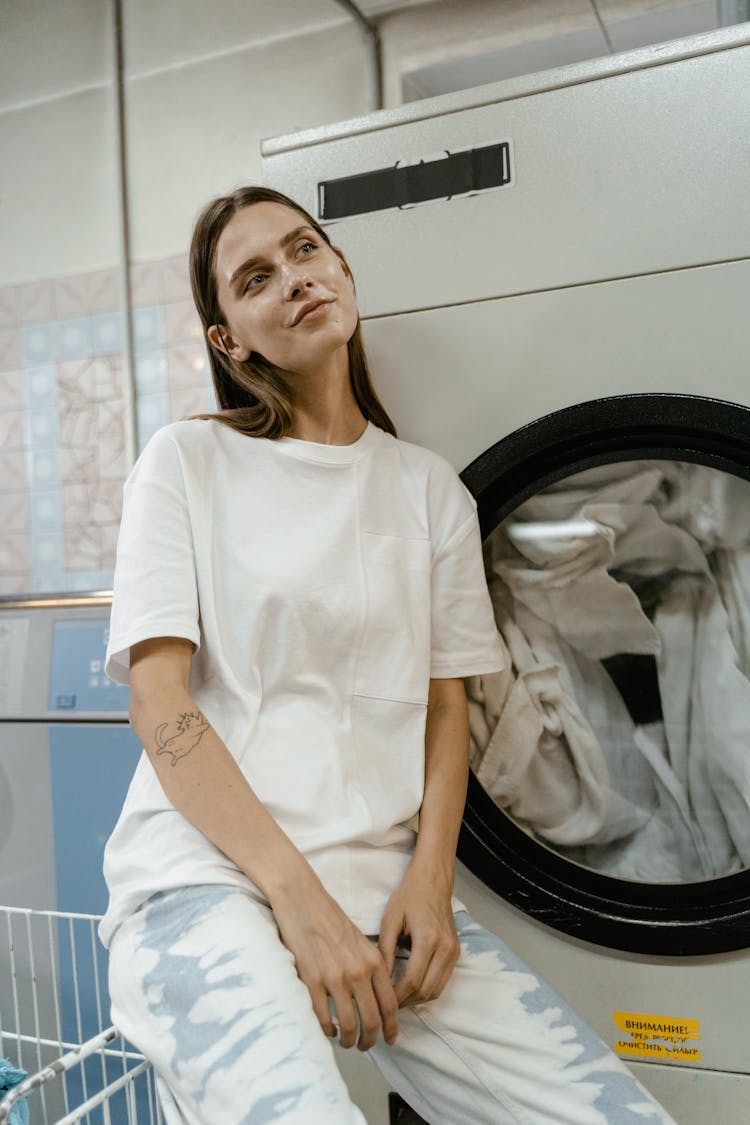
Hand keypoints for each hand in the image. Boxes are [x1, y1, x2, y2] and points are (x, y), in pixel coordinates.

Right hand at [270, 878, 398, 1050]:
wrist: (303, 901)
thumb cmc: (330, 919)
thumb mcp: (360, 941)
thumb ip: (371, 968)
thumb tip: (376, 1000)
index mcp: (373, 960)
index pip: (390, 1004)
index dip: (392, 1028)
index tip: (391, 1039)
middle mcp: (358, 971)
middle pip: (372, 1020)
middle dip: (370, 1040)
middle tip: (366, 1047)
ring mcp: (334, 977)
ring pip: (349, 1025)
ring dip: (349, 1040)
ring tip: (347, 1042)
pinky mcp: (311, 980)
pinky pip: (323, 1018)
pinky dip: (327, 1031)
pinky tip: (328, 1030)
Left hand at [378, 863, 459, 1007]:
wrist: (433, 881)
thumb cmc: (409, 896)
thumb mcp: (390, 920)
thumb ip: (385, 951)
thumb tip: (380, 980)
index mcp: (428, 939)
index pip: (412, 980)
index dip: (396, 996)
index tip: (381, 1001)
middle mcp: (445, 948)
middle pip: (426, 990)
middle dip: (406, 1002)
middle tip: (386, 1006)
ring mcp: (453, 951)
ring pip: (437, 990)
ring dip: (417, 1000)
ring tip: (397, 1000)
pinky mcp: (456, 952)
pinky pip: (443, 981)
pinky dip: (428, 990)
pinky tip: (411, 989)